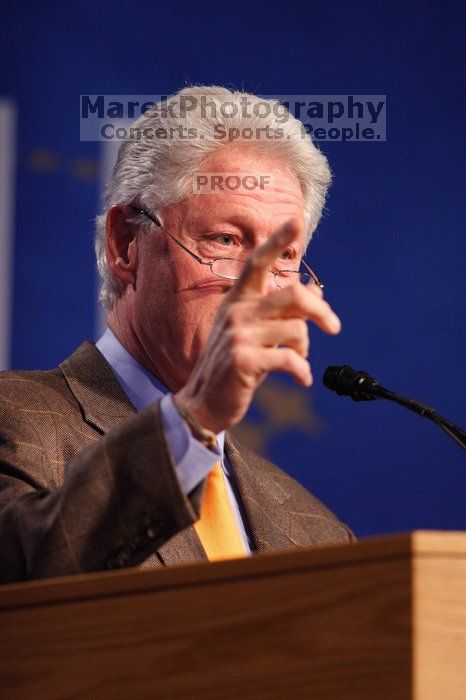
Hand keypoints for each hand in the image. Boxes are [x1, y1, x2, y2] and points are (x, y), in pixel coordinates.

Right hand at [174, 220, 340, 433]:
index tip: (296, 221)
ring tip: (299, 360)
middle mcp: (236, 311)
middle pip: (293, 295)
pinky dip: (303, 372)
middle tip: (333, 327)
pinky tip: (302, 379)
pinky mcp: (243, 361)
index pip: (257, 262)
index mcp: (238, 299)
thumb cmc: (235, 363)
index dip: (277, 241)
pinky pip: (290, 359)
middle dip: (321, 311)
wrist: (205, 401)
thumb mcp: (255, 331)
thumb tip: (314, 289)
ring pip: (296, 330)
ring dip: (306, 349)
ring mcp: (238, 336)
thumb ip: (281, 309)